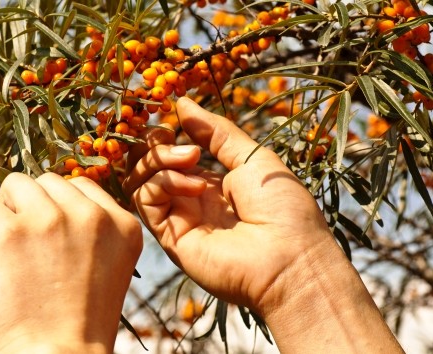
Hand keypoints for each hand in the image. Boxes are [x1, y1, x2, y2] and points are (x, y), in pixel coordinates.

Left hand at [0, 173, 141, 353]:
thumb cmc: (75, 323)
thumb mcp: (104, 267)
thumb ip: (87, 229)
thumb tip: (43, 196)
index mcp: (123, 225)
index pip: (81, 186)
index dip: (58, 209)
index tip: (51, 243)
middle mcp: (91, 216)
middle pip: (47, 181)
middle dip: (32, 207)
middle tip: (28, 249)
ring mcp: (51, 220)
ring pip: (15, 184)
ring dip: (6, 213)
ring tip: (7, 251)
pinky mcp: (10, 232)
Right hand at [123, 97, 330, 311]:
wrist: (292, 259)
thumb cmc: (283, 208)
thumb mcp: (251, 157)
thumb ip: (215, 131)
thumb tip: (181, 103)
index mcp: (210, 184)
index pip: (170, 155)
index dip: (163, 135)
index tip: (169, 120)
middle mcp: (189, 201)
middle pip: (147, 167)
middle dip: (152, 144)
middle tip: (168, 134)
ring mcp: (178, 219)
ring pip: (140, 181)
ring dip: (157, 159)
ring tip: (189, 156)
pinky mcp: (170, 236)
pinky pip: (146, 200)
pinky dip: (163, 181)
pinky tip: (195, 184)